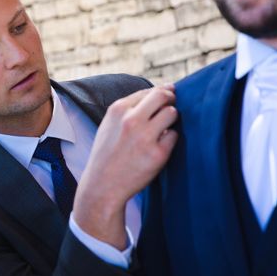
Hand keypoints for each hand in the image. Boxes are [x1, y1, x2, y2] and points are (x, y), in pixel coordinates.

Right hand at [73, 85, 177, 248]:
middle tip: (172, 106)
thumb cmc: (108, 153)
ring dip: (170, 119)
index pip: (148, 91)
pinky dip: (169, 140)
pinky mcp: (157, 153)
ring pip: (172, 113)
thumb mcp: (109, 124)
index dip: (160, 93)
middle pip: (163, 96)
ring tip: (162, 129)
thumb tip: (161, 91)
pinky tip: (158, 147)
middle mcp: (131, 120)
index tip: (166, 98)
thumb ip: (129, 108)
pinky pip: (174, 136)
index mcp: (117, 110)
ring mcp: (145, 136)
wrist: (103, 185)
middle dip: (171, 99)